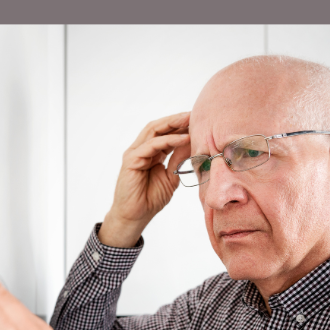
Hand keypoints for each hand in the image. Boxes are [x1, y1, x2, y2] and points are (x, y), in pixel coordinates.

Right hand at [98, 111, 191, 247]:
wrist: (136, 216)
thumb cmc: (150, 199)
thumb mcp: (171, 176)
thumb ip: (179, 159)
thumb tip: (192, 142)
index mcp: (151, 153)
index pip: (165, 133)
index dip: (180, 126)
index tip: (198, 121)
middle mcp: (141, 150)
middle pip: (159, 127)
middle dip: (177, 119)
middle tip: (194, 113)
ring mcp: (135, 153)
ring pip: (154, 131)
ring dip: (173, 124)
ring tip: (189, 120)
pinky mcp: (131, 160)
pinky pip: (151, 145)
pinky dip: (168, 140)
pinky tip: (183, 138)